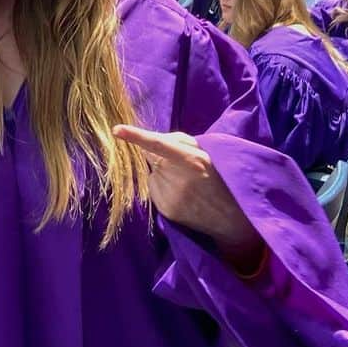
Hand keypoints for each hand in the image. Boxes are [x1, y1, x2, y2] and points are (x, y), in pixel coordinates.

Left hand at [112, 124, 261, 267]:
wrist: (230, 217)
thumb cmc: (217, 176)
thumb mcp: (206, 152)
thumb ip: (178, 141)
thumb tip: (150, 143)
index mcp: (191, 160)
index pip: (158, 145)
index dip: (137, 136)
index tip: (117, 130)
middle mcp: (178, 179)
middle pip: (152, 157)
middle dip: (160, 156)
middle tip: (183, 166)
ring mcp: (170, 197)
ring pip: (152, 174)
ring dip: (162, 174)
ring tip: (185, 183)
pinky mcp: (165, 210)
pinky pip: (154, 190)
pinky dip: (162, 188)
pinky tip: (180, 195)